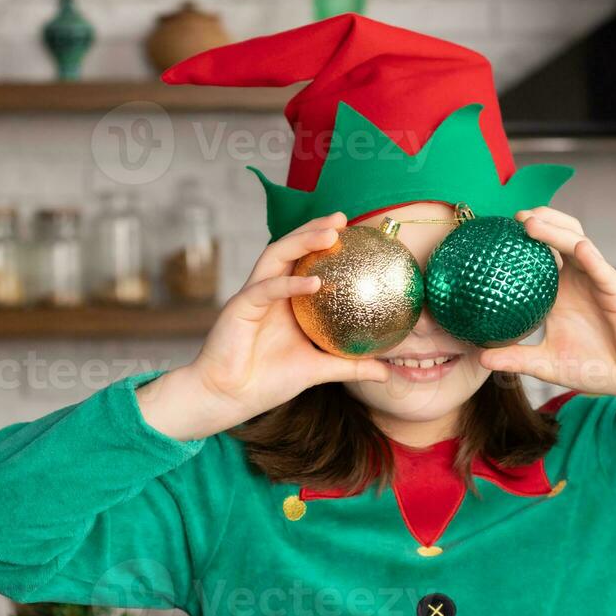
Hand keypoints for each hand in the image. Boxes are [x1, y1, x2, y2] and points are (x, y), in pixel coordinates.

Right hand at [138, 213, 388, 439]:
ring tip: (330, 234)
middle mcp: (268, 291)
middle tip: (343, 218)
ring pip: (275, 256)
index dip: (326, 243)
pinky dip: (289, 283)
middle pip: (290, 249)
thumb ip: (349, 366)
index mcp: (284, 300)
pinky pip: (266, 289)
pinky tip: (314, 282)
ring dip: (302, 241)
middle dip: (314, 229)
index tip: (355, 232)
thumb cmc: (266, 383)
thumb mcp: (317, 370)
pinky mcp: (239, 308)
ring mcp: (252, 296)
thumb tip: (387, 373)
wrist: (228, 398)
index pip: (305, 262)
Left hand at [477, 207, 615, 405]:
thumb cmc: (594, 367)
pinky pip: (603, 269)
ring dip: (556, 230)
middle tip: (514, 216)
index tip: (495, 232)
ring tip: (531, 223)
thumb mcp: (546, 363)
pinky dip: (590, 256)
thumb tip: (481, 359)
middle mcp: (578, 279)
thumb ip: (516, 358)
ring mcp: (598, 281)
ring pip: (578, 243)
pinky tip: (578, 248)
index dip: (521, 239)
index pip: (540, 255)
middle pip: (559, 237)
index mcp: (560, 290)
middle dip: (540, 220)